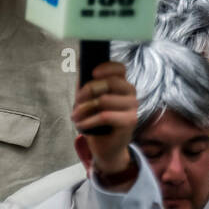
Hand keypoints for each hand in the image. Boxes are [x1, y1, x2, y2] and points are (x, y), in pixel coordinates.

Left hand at [74, 61, 138, 185]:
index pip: (119, 68)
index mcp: (122, 84)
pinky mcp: (130, 121)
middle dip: (87, 91)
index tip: (92, 73)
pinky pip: (105, 116)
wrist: (105, 148)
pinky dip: (88, 121)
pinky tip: (81, 125)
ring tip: (76, 117)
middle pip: (109, 82)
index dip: (106, 68)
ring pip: (104, 100)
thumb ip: (86, 82)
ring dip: (84, 109)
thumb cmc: (96, 121)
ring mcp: (133, 107)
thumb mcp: (89, 100)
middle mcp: (131, 93)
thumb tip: (79, 61)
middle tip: (76, 102)